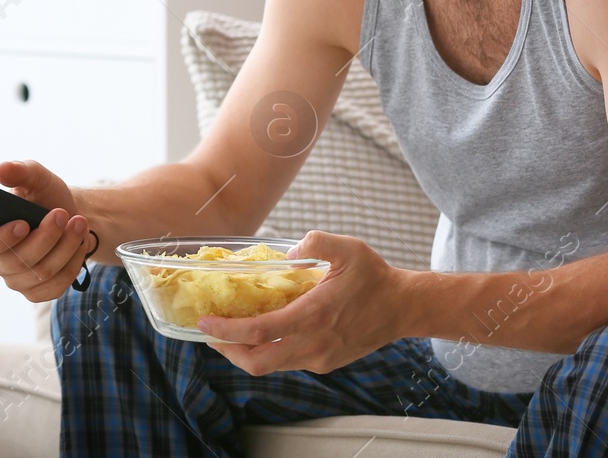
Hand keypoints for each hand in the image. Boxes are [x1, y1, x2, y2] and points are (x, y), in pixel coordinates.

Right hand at [0, 159, 93, 302]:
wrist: (69, 215)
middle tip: (62, 214)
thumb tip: (2, 170)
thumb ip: (19, 171)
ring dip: (65, 247)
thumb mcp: (35, 178)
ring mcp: (15, 280)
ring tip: (79, 223)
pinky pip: (54, 287)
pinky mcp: (36, 291)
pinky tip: (78, 244)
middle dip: (45, 237)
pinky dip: (72, 264)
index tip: (23, 223)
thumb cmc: (45, 197)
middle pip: (17, 262)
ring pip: (40, 273)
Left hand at [197, 231, 408, 374]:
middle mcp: (314, 343)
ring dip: (244, 352)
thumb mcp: (349, 248)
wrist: (403, 308)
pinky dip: (266, 351)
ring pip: (270, 366)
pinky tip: (260, 332)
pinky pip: (286, 362)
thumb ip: (318, 242)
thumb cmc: (374, 277)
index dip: (227, 331)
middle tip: (209, 332)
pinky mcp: (324, 363)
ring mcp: (319, 358)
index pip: (261, 332)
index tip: (204, 323)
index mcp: (315, 315)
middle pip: (257, 362)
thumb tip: (289, 252)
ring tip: (228, 331)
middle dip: (227, 350)